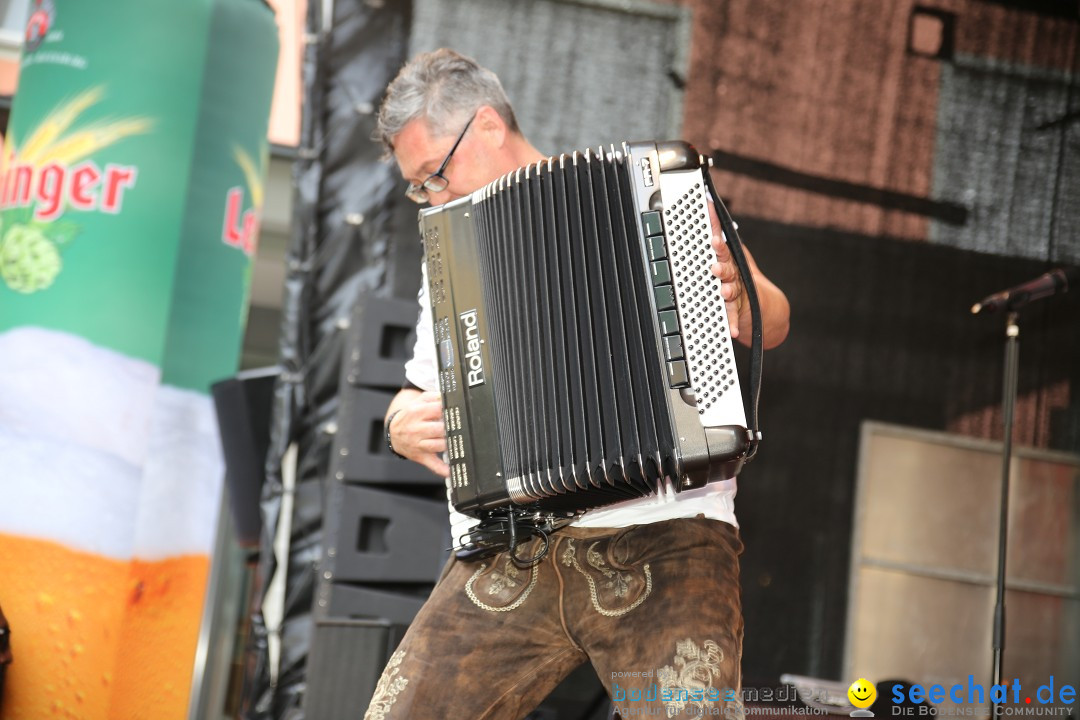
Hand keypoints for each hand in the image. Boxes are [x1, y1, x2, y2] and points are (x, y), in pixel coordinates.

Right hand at [388, 390, 448, 476]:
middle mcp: (416, 429)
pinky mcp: (421, 456)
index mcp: (417, 412)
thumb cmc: (410, 416)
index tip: (456, 411)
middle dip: (449, 428)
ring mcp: (418, 444)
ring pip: (438, 445)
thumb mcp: (418, 402)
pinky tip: (451, 471)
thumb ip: (433, 396)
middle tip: (456, 426)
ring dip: (449, 443)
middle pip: (439, 429)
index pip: (438, 410)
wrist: (393, 433)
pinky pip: (432, 464)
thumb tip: (447, 396)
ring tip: (455, 440)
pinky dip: (442, 469)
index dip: (449, 410)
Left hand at [707, 203, 746, 340]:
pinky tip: (733, 331)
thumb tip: (708, 209)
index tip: (713, 237)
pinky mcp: (741, 311)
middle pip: (728, 269)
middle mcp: (736, 276)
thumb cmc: (742, 280)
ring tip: (725, 291)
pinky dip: (733, 324)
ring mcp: (739, 294)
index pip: (723, 249)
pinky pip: (734, 318)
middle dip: (722, 265)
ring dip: (728, 291)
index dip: (718, 242)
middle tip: (715, 264)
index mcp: (731, 262)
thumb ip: (720, 237)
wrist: (767, 309)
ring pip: (732, 291)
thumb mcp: (732, 257)